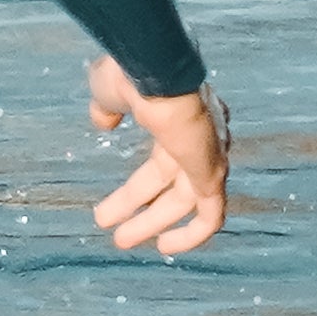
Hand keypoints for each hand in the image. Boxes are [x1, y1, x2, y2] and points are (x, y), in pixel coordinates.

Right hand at [87, 58, 229, 257]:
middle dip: (141, 208)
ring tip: (121, 240)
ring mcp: (209, 153)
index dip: (140, 186)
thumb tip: (103, 121)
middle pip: (171, 183)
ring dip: (152, 222)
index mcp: (179, 116)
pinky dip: (192, 234)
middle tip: (111, 227)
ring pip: (186, 201)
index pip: (164, 160)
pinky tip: (166, 246)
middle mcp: (200, 136)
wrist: (153, 69)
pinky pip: (210, 215)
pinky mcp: (213, 172)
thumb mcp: (109, 92)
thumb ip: (108, 109)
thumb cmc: (133, 74)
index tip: (114, 205)